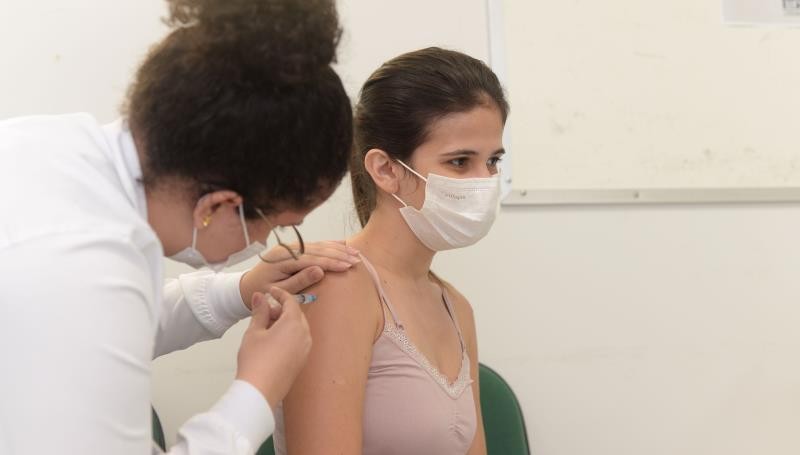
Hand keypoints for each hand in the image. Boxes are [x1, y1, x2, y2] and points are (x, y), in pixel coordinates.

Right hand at [236, 287, 311, 407]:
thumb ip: (260, 311)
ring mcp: (305, 349)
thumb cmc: (255, 360)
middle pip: (296, 314)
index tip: (269, 291)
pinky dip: (288, 335)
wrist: (260, 391)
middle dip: (281, 309)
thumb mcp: (254, 331)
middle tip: (264, 310)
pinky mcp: (302, 361)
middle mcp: (305, 335)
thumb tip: (260, 296)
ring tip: (265, 326)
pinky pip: (298, 341)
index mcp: (294, 324)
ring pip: (297, 328)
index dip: (279, 294)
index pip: (290, 301)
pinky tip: (272, 340)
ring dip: (284, 322)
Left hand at [239, 240, 359, 309]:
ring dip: (337, 248)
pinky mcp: (292, 248)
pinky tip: (341, 245)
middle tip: (357, 259)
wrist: (245, 287)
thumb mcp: (280, 292)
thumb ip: (299, 281)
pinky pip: (313, 245)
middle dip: (339, 254)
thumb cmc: (262, 293)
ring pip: (317, 245)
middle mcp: (286, 249)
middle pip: (317, 249)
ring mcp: (289, 247)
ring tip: (354, 252)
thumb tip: (320, 270)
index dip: (332, 262)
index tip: (347, 266)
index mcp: (282, 260)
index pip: (312, 259)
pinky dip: (329, 245)